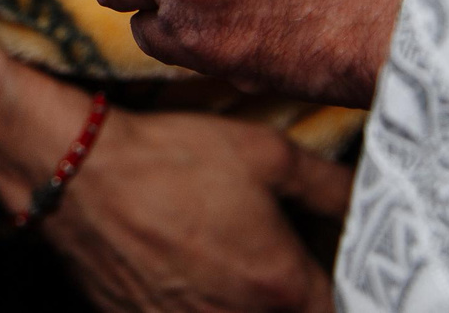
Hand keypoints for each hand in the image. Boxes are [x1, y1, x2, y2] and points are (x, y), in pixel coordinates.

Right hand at [0, 0, 344, 310]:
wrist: (78, 170)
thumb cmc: (170, 156)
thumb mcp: (263, 152)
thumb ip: (327, 183)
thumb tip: (371, 196)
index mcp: (281, 289)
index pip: (345, 310)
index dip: (350, 292)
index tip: (337, 268)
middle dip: (295, 297)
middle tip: (280, 261)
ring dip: (244, 301)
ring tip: (229, 261)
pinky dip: (195, 303)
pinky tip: (189, 270)